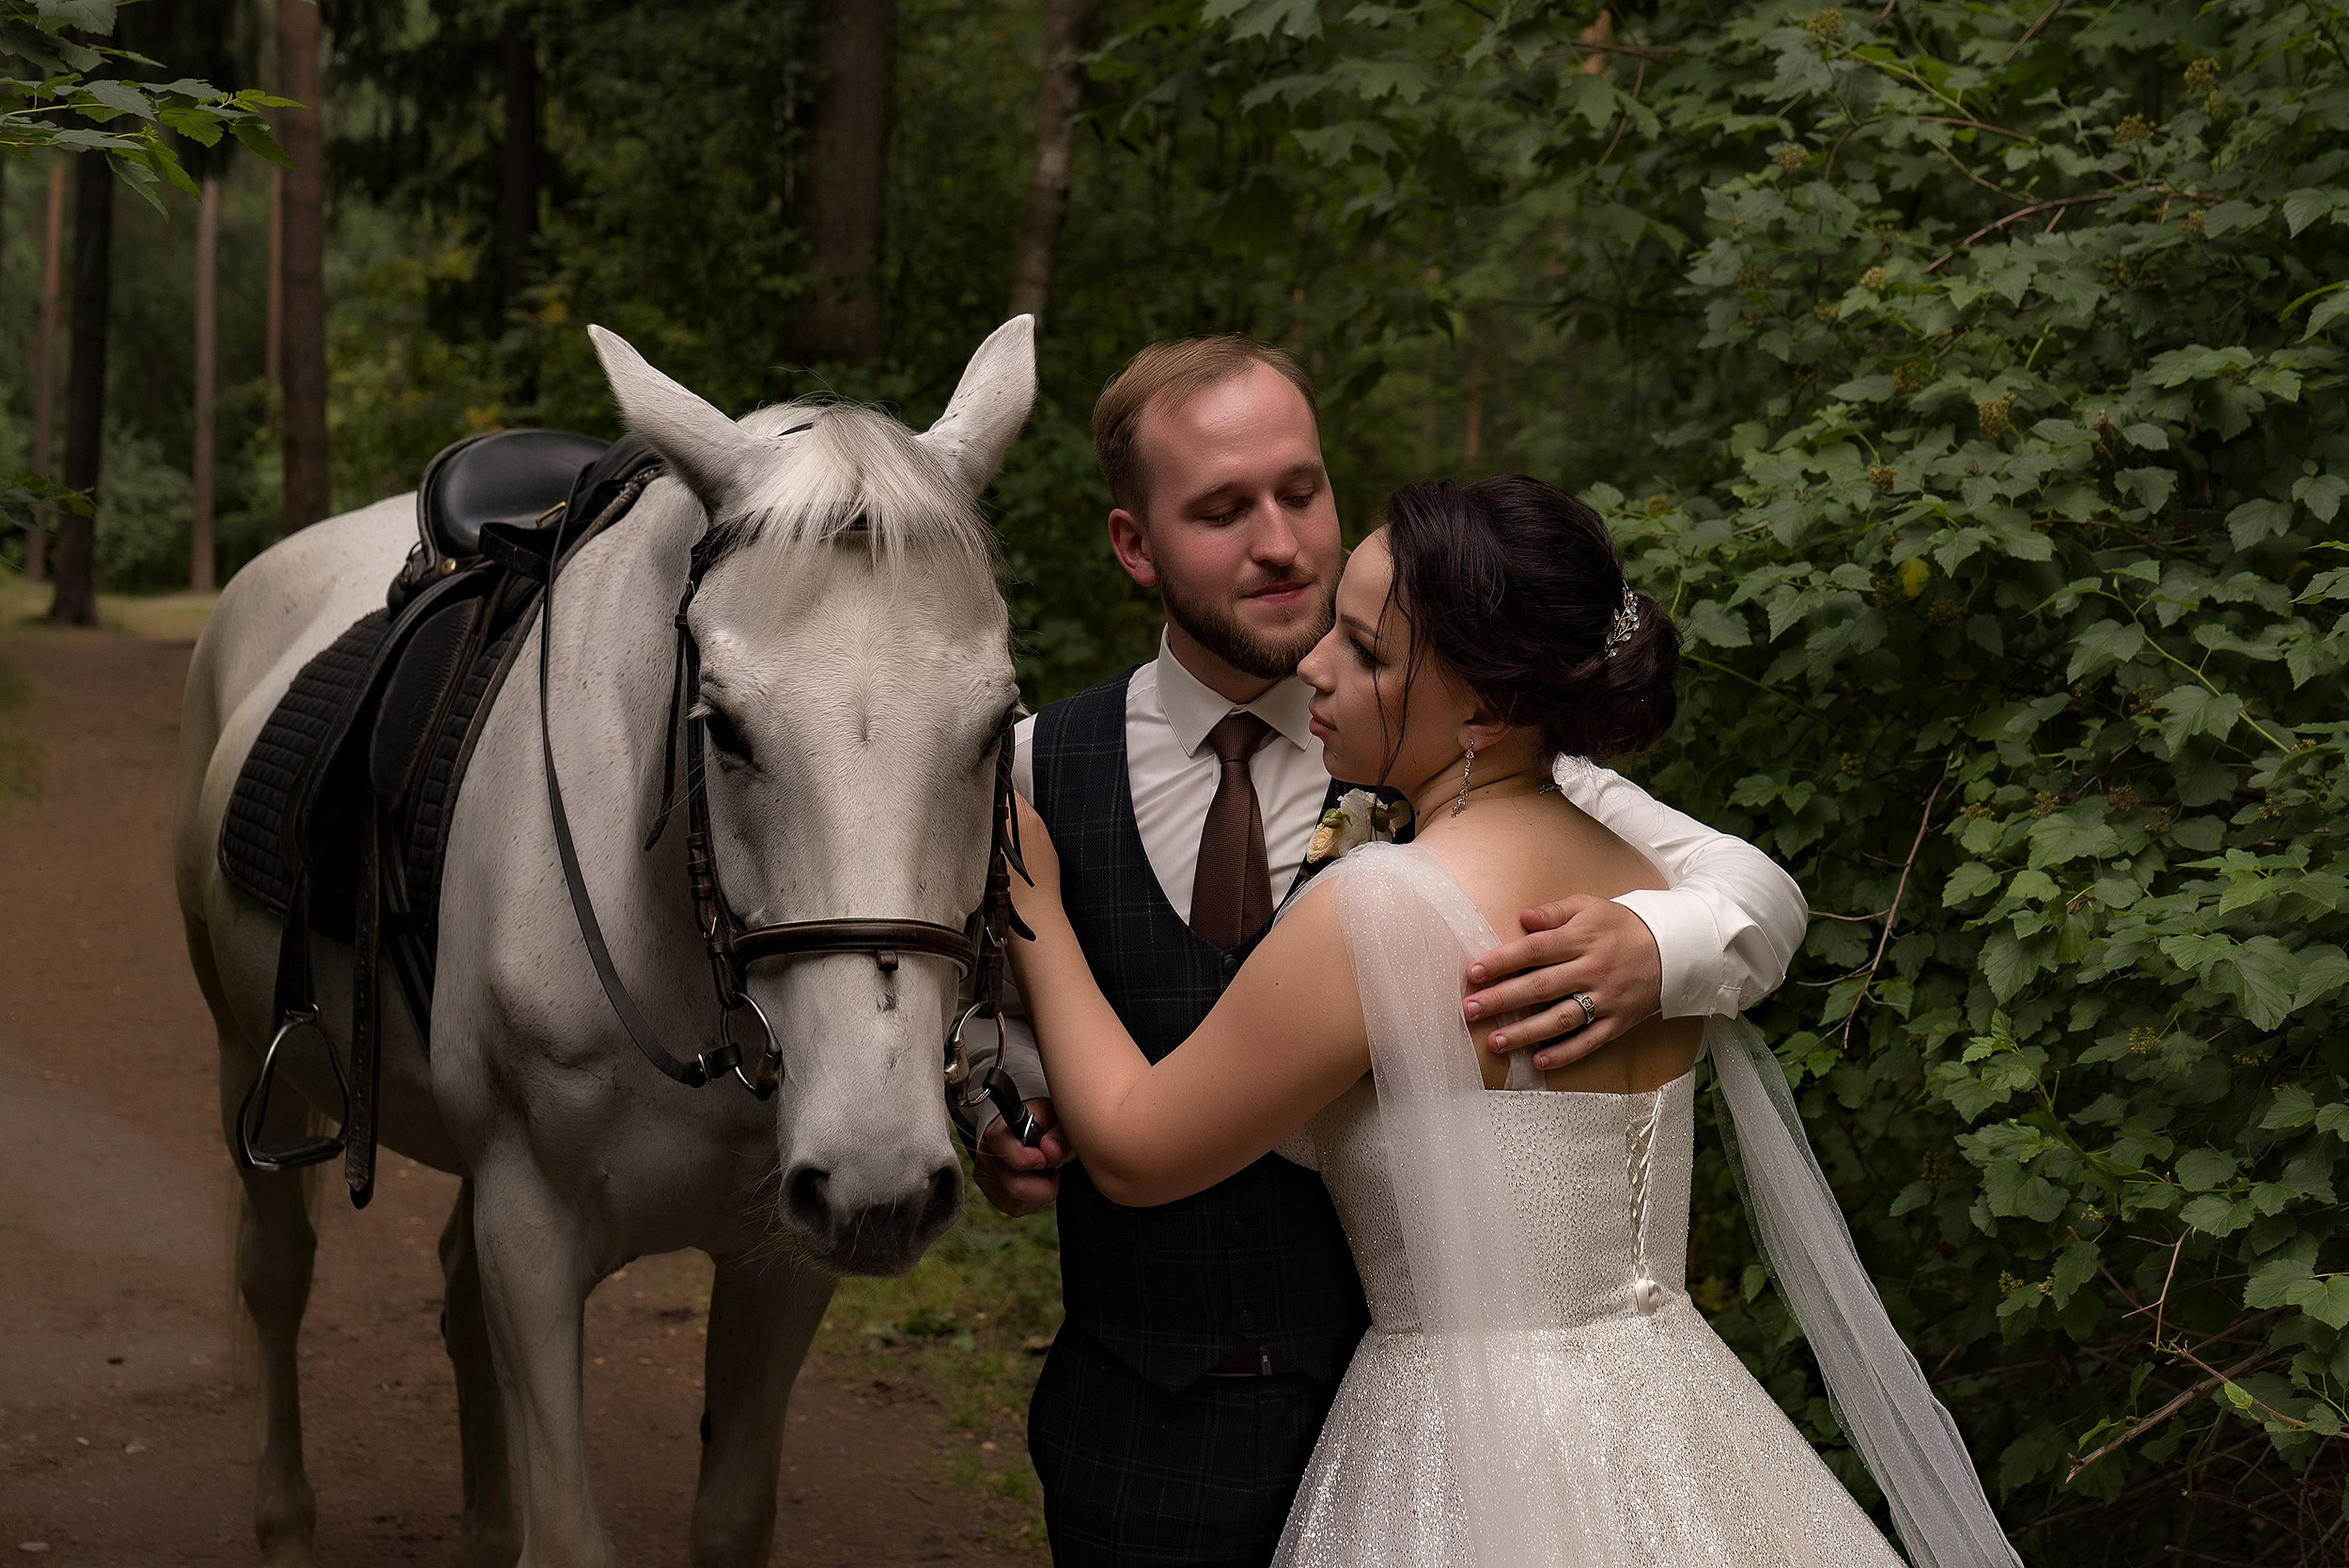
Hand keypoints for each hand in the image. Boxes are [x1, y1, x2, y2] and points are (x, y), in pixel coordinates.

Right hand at [972, 1098, 1071, 1217]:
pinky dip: (1032, 1200)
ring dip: (1039, 1193)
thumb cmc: (1045, 1123)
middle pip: (1015, 1185)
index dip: (1027, 1158)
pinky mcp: (990, 1193)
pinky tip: (1035, 1183)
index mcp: (999, 1129)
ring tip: (1043, 1174)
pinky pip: (1015, 1208)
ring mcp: (985, 1175)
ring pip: (1016, 1202)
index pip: (1000, 1144)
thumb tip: (1051, 1151)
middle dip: (1043, 1183)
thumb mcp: (1059, 1119)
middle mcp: (986, 1153)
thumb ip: (1060, 1133)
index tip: (1044, 1159)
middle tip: (1050, 1169)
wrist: (1031, 1130)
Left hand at [1461, 894, 1662, 1070]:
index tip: (1473, 972)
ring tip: (1495, 1042)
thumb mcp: (1590, 907)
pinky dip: (1565, 1053)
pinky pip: (1590, 1041)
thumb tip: (1523, 917)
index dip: (1502, 961)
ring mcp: (1607, 998)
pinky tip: (1538, 1061)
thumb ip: (1555, 912)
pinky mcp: (1619, 1021)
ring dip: (1526, 1032)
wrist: (1677, 948)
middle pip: (1541, 986)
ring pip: (1561, 1019)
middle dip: (1502, 999)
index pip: (1534, 949)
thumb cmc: (1623, 925)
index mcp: (1582, 938)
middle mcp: (1592, 969)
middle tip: (1470, 1010)